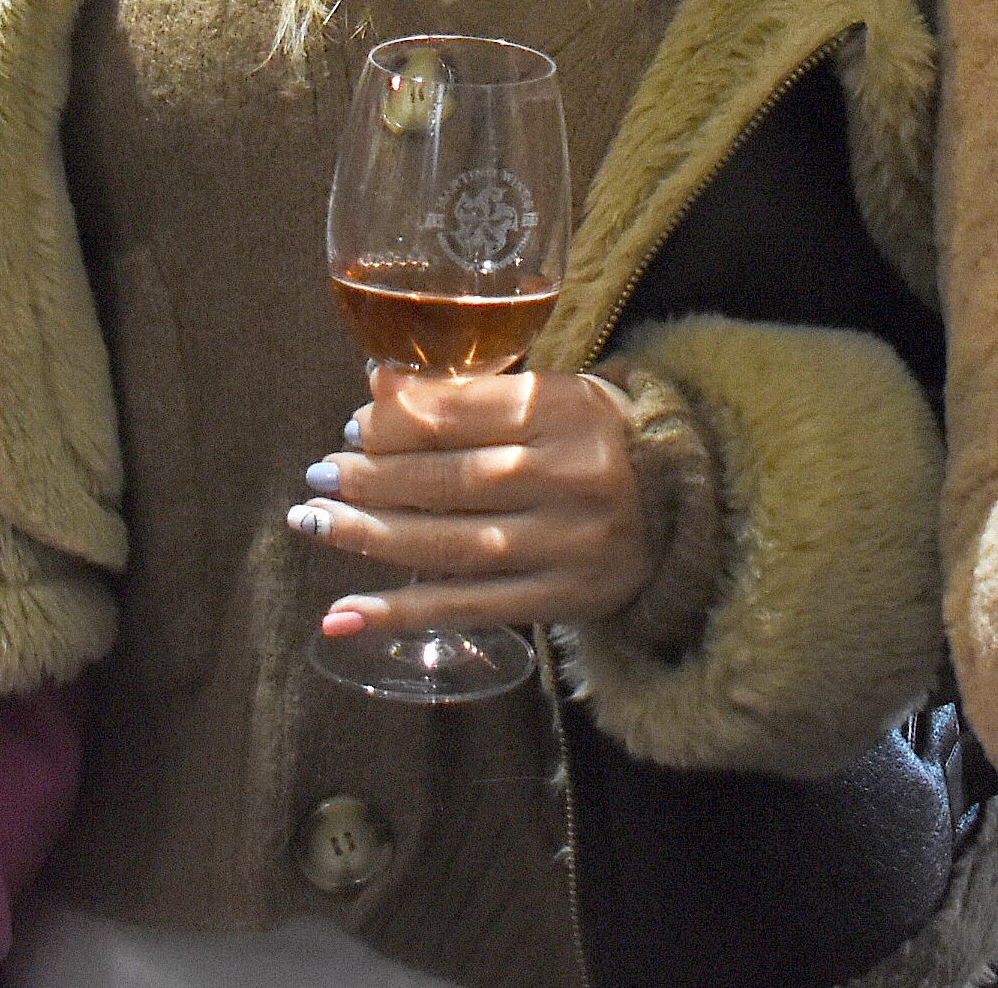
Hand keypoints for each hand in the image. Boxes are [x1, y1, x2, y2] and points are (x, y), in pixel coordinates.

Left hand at [292, 366, 649, 638]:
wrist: (682, 503)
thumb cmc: (595, 438)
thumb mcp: (548, 396)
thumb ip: (468, 394)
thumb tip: (378, 385)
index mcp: (563, 411)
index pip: (459, 416)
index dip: (395, 423)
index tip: (352, 427)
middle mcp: (568, 478)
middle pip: (450, 481)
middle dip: (372, 480)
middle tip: (319, 477)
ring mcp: (566, 545)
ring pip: (451, 544)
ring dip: (372, 537)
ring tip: (315, 524)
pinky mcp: (561, 599)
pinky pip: (468, 607)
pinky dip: (402, 612)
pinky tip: (345, 614)